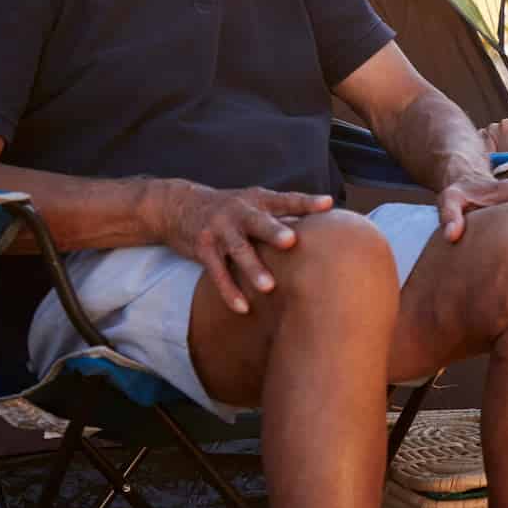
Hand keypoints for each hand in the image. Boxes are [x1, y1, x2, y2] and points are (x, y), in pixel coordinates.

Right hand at [157, 181, 334, 314]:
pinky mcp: (203, 249)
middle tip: (291, 241)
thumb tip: (323, 229)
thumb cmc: (232, 209)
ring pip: (238, 251)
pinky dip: (229, 291)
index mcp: (258, 200)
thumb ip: (284, 215)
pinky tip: (242, 308)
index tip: (328, 204)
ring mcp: (220, 230)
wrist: (179, 205)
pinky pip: (217, 273)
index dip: (306, 202)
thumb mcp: (255, 203)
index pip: (285, 200)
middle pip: (258, 222)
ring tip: (269, 287)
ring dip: (253, 269)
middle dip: (274, 231)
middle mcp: (239, 212)